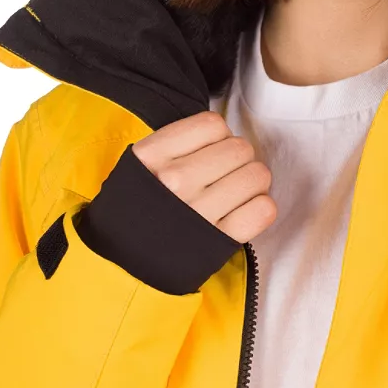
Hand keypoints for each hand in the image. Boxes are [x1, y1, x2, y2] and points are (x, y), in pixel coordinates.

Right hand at [131, 111, 276, 242]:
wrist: (124, 262)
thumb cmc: (139, 210)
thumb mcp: (140, 165)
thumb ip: (177, 144)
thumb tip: (225, 136)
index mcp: (152, 155)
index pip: (213, 125)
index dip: (221, 136)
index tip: (214, 150)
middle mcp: (174, 180)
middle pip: (240, 148)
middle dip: (240, 159)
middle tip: (227, 175)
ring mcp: (198, 210)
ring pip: (257, 175)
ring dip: (254, 182)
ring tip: (237, 193)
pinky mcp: (219, 239)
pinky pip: (264, 209)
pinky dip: (261, 208)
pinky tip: (245, 211)